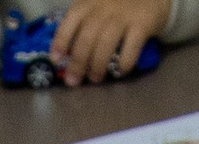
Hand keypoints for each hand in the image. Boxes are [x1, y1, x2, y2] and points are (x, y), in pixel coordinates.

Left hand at [53, 0, 168, 74]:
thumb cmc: (120, 3)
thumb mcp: (98, 3)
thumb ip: (84, 21)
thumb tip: (66, 52)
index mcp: (90, 1)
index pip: (71, 19)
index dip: (61, 39)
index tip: (56, 59)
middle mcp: (105, 6)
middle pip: (87, 36)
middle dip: (78, 62)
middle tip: (73, 81)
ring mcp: (124, 14)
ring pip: (106, 42)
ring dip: (98, 64)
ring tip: (95, 79)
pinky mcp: (143, 22)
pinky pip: (131, 46)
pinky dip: (124, 62)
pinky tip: (121, 72)